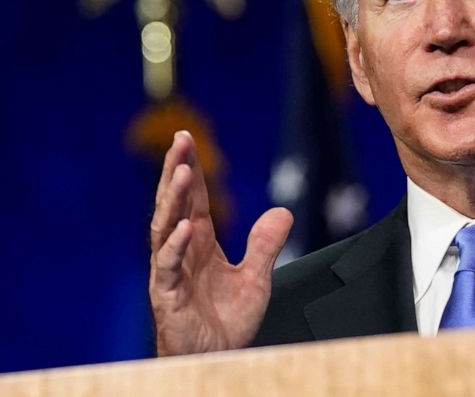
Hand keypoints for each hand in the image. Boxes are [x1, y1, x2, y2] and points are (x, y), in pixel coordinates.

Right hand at [149, 131, 292, 354]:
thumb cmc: (227, 322)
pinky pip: (168, 266)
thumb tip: (283, 211)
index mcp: (200, 243)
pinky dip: (176, 245)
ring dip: (173, 199)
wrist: (217, 361)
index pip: (193, 199)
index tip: (187, 138)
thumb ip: (265, 245)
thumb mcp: (256, 278)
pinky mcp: (167, 295)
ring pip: (165, 227)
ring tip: (183, 171)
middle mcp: (181, 251)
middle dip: (177, 170)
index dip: (189, 169)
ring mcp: (170, 272)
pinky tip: (185, 226)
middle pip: (174, 203)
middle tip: (181, 139)